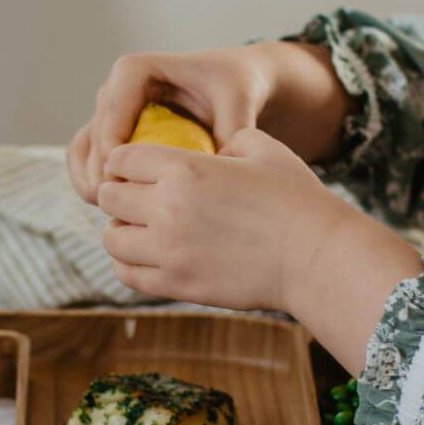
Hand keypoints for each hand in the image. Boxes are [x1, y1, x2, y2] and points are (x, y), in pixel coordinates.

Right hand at [68, 41, 353, 204]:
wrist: (234, 85)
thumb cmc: (236, 89)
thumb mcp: (238, 102)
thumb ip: (231, 131)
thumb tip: (221, 171)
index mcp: (135, 72)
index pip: (111, 112)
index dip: (113, 151)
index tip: (130, 185)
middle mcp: (114, 91)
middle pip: (91, 137)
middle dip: (100, 176)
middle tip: (120, 213)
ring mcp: (111, 116)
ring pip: (82, 154)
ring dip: (91, 186)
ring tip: (116, 219)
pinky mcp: (114, 138)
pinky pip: (91, 165)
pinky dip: (99, 189)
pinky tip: (121, 218)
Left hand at [98, 128, 348, 311]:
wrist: (315, 256)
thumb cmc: (296, 200)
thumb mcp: (264, 149)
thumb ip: (227, 140)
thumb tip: (211, 152)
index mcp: (185, 167)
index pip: (121, 158)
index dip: (124, 162)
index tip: (136, 170)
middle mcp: (168, 207)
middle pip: (108, 196)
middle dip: (120, 194)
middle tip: (139, 201)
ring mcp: (169, 250)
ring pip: (111, 237)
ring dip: (122, 231)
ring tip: (143, 231)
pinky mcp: (177, 284)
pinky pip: (127, 274)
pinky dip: (129, 264)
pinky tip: (149, 258)